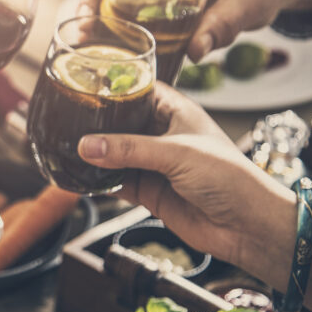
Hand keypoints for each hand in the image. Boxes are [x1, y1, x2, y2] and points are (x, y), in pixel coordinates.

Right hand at [75, 83, 290, 267]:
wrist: (248, 227)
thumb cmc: (230, 178)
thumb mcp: (177, 154)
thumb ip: (129, 149)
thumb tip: (87, 146)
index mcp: (176, 112)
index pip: (138, 89)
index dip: (113, 86)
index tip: (83, 84)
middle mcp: (162, 135)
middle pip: (120, 124)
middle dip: (95, 124)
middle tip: (64, 119)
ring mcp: (154, 164)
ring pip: (114, 155)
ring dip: (93, 155)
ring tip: (63, 148)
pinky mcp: (148, 192)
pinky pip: (116, 183)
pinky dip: (98, 182)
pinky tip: (79, 178)